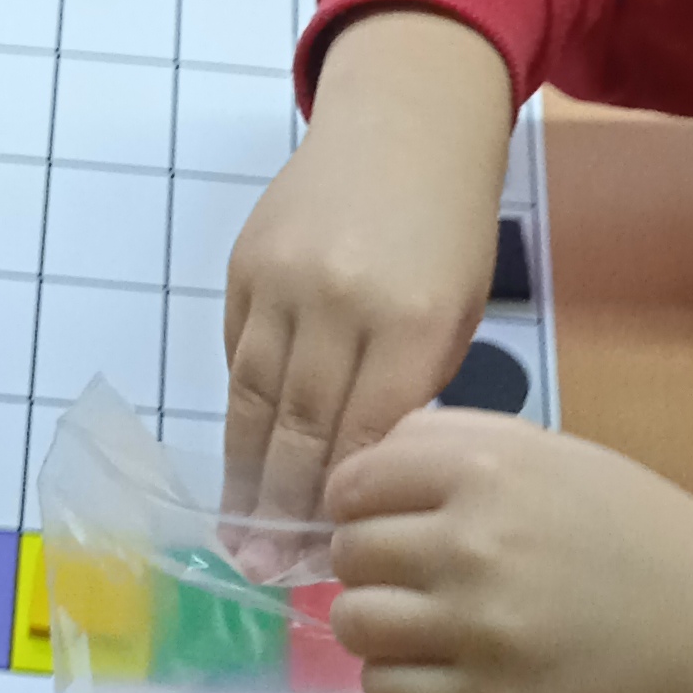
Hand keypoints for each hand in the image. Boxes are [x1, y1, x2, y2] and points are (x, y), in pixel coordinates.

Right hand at [225, 11, 514, 517]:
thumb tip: (362, 475)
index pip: (364, 439)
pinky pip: (236, 353)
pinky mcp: (244, 264)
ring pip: (252, 398)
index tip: (323, 556)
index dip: (339, 505)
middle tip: (266, 569)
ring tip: (240, 530)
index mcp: (407, 322)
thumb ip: (410, 388)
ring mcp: (282, 281)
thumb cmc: (448, 230)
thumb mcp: (456, 312)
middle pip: (298, 429)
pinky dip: (239, 406)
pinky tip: (240, 454)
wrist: (405, 124)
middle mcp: (337, 303)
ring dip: (245, 471)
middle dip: (281, 508)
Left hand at [326, 411, 692, 692]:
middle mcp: (472, 542)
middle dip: (369, 562)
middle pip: (347, 552)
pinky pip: (384, 691)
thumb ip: (453, 444)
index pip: (353, 481)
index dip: (359, 501)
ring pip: (353, 622)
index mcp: (486, 467)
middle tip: (414, 573)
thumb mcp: (549, 454)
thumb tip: (361, 466)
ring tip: (418, 622)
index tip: (385, 517)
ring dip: (375, 623)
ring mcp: (476, 627)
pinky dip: (396, 681)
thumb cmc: (628, 528)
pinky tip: (434, 666)